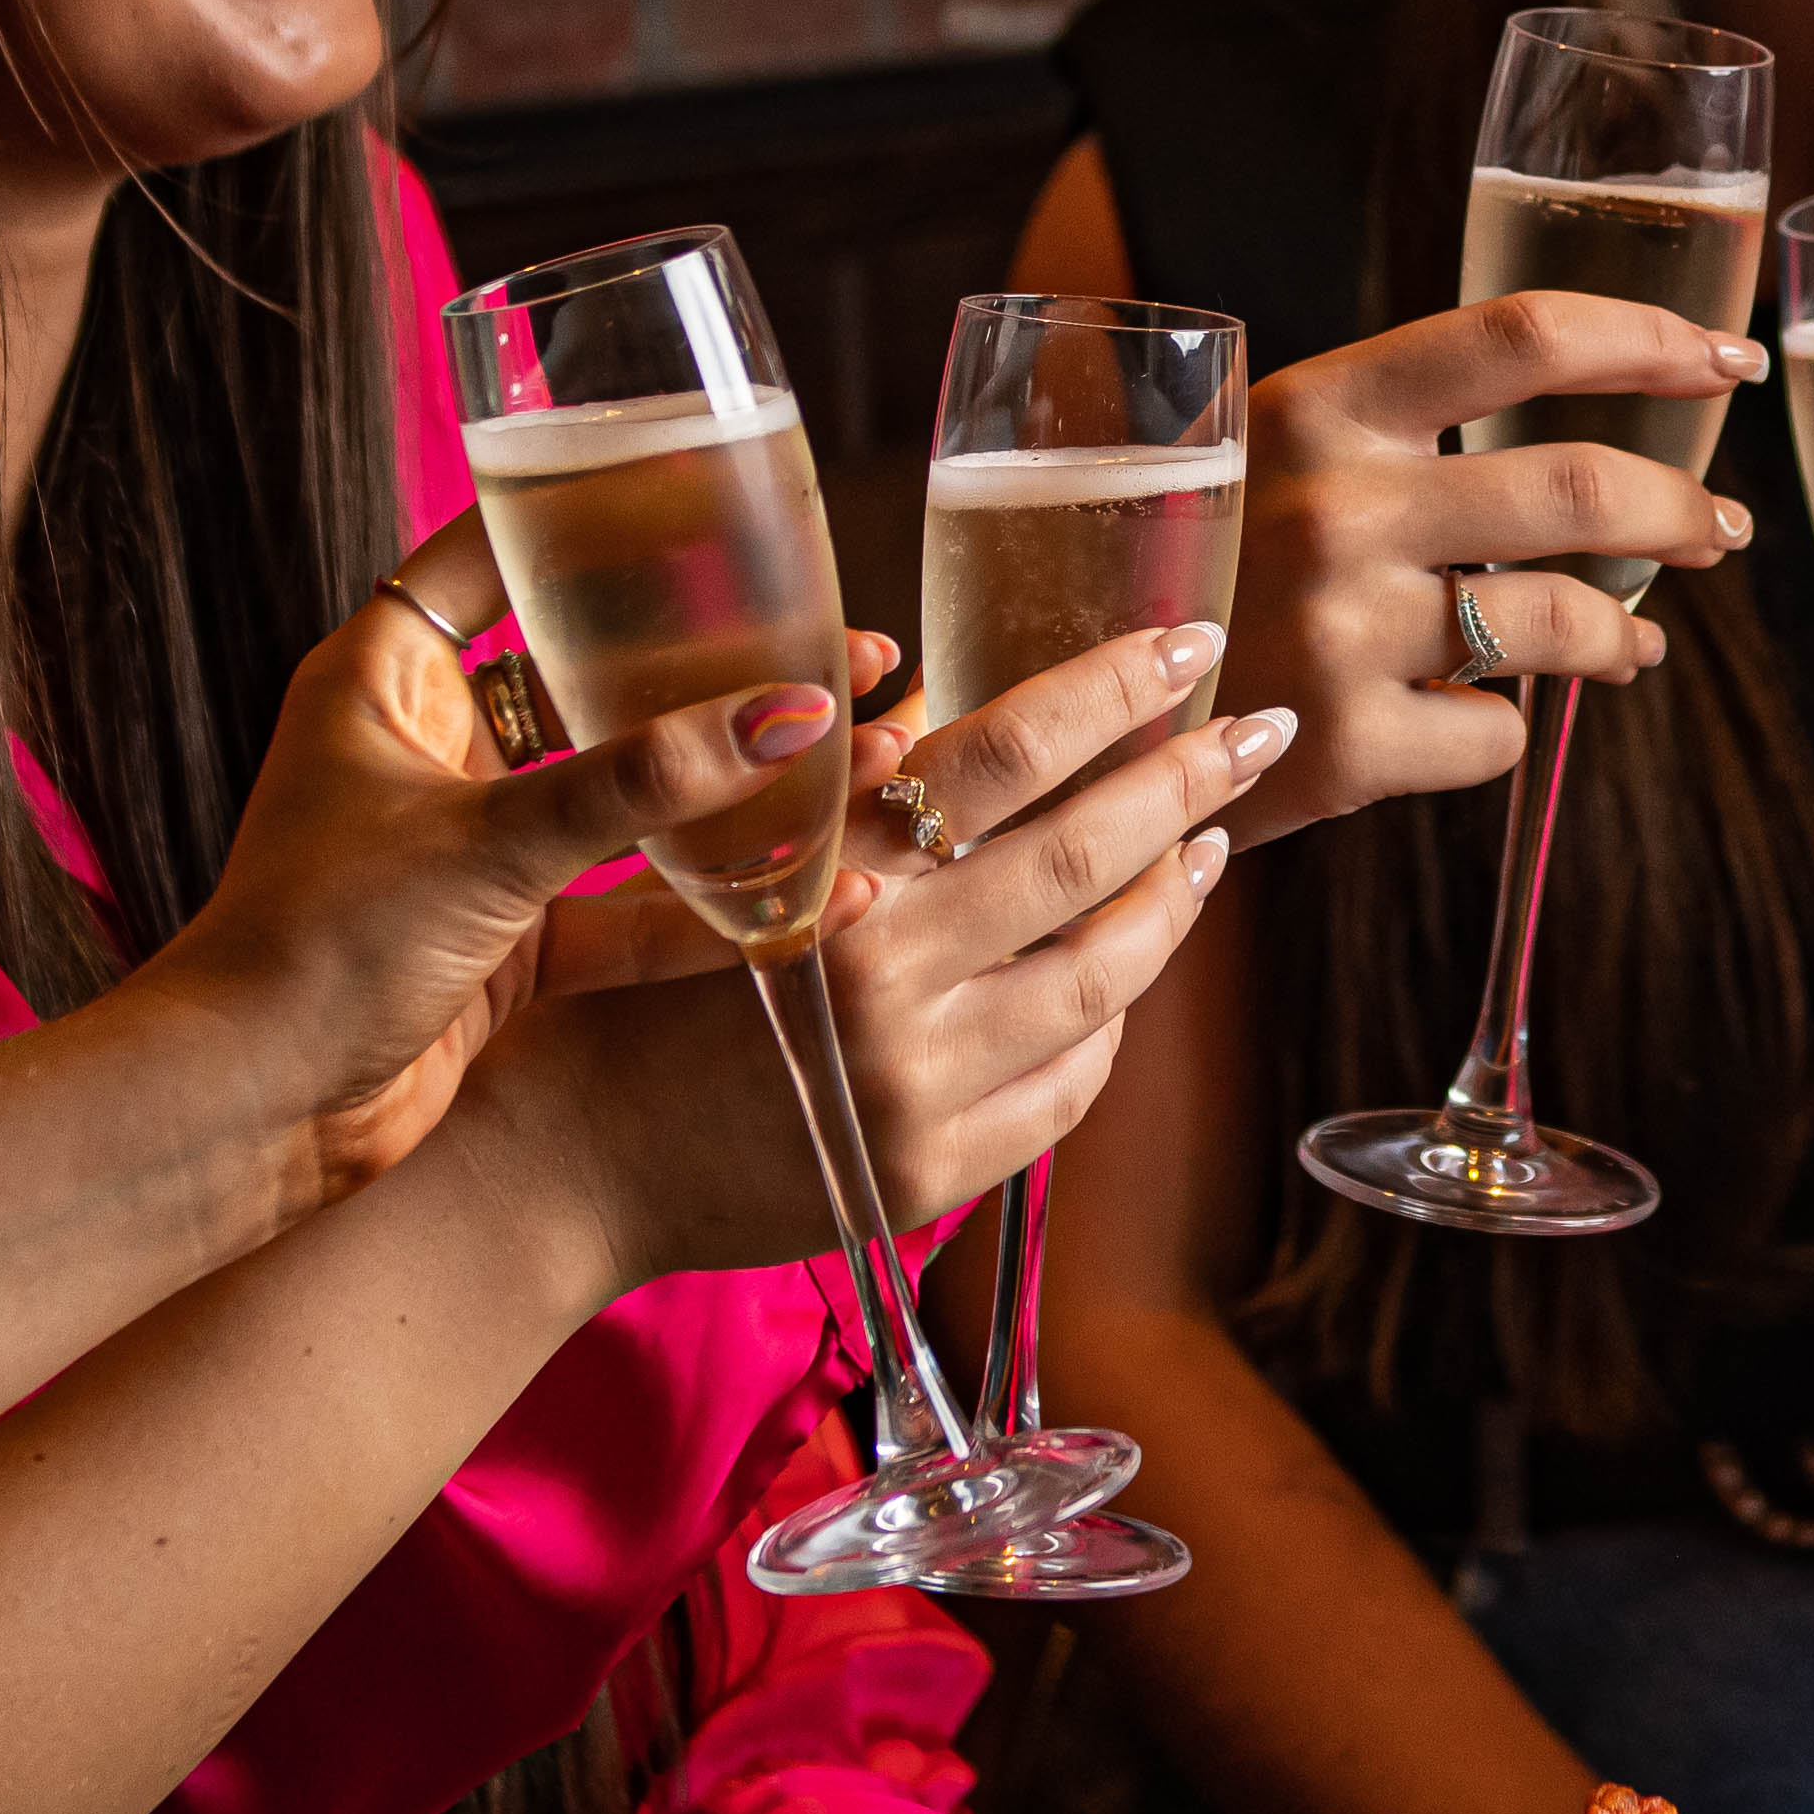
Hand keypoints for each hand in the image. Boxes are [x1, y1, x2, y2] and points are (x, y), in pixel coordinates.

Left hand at [143, 582, 878, 1218]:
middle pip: (589, 675)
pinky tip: (815, 892)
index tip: (701, 498)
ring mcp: (474, 847)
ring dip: (726, 786)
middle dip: (708, 666)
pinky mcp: (507, 942)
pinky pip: (625, 908)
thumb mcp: (490, 844)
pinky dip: (709, 905)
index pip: (490, 556)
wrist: (251, 1119)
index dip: (586, 517)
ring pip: (623, 796)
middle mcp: (432, 750)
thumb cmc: (316, 947)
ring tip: (853, 755)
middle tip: (828, 643)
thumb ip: (640, 782)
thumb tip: (788, 716)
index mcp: (386, 679)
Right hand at [471, 627, 1281, 1285]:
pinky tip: (1127, 969)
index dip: (1108, 691)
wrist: (559, 1173)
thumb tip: (947, 708)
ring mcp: (919, 1087)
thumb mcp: (713, 865)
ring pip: (1103, 979)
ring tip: (1209, 839)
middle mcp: (884, 980)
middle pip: (1084, 858)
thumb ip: (835, 799)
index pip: (1002, 756)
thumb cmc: (621, 996)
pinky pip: (1068, 1085)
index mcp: (824, 876)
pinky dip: (1111, 1019)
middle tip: (1255, 725)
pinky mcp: (933, 1173)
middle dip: (1187, 780)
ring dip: (1173, 899)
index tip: (1186, 641)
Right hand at [1219, 298, 1763, 832]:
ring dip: (1622, 637)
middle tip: (1718, 531)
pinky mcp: (1344, 749)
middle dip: (1681, 510)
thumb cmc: (1199, 571)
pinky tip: (1468, 728)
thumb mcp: (1266, 462)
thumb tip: (1587, 445)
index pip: (1520, 334)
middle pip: (1575, 486)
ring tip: (1630, 648)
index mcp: (1317, 408)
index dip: (1647, 339)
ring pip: (1564, 625)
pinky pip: (1497, 738)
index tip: (1725, 359)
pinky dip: (1502, 734)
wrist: (1068, 718)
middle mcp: (1332, 509)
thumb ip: (1391, 432)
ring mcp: (1340, 633)